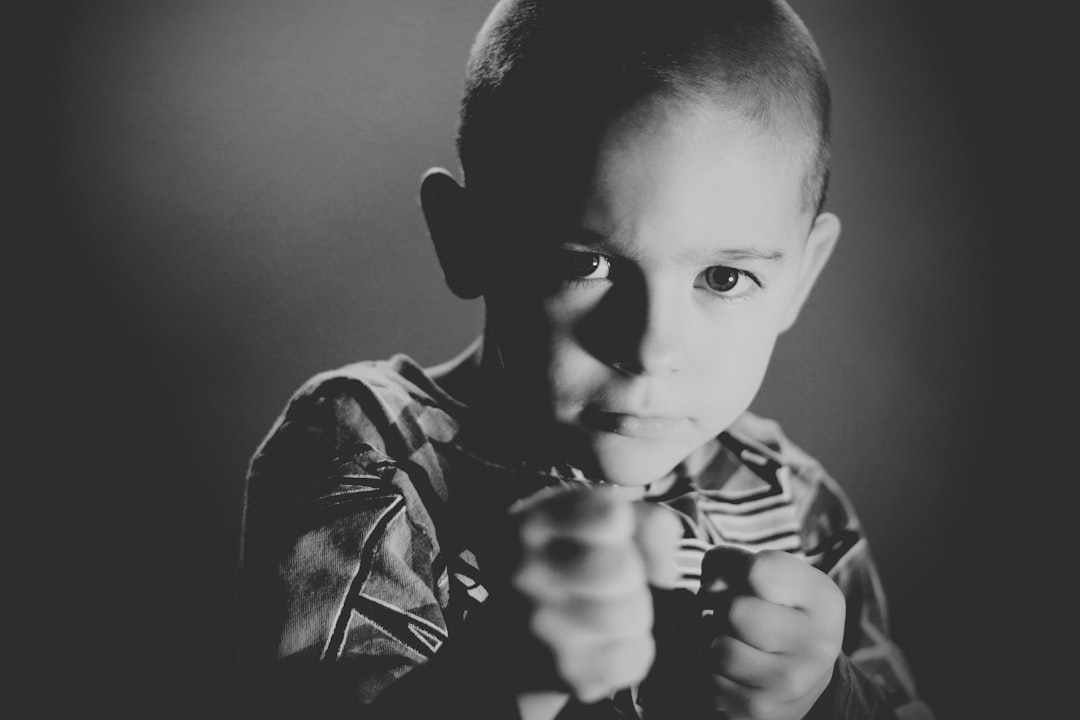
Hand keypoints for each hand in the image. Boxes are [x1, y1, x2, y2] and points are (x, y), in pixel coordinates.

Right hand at [510, 485, 680, 702]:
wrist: (516, 637)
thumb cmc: (565, 565)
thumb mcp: (590, 523)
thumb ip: (637, 518)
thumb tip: (667, 539)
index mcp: (531, 523)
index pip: (609, 515)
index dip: (620, 523)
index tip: (608, 532)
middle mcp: (525, 573)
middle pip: (620, 568)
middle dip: (630, 572)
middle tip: (610, 577)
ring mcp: (541, 628)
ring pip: (630, 615)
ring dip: (633, 612)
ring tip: (607, 608)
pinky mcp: (566, 672)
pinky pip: (635, 656)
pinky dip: (632, 649)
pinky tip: (605, 640)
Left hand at [698, 546, 844, 719]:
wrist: (807, 675)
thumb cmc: (781, 610)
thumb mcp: (775, 576)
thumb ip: (734, 563)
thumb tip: (710, 587)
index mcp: (823, 600)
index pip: (758, 570)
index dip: (738, 569)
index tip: (750, 581)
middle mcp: (817, 644)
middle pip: (735, 612)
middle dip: (724, 608)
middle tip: (736, 614)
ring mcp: (791, 682)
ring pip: (720, 649)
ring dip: (715, 640)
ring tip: (734, 639)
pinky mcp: (762, 709)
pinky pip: (710, 680)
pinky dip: (711, 670)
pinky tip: (733, 667)